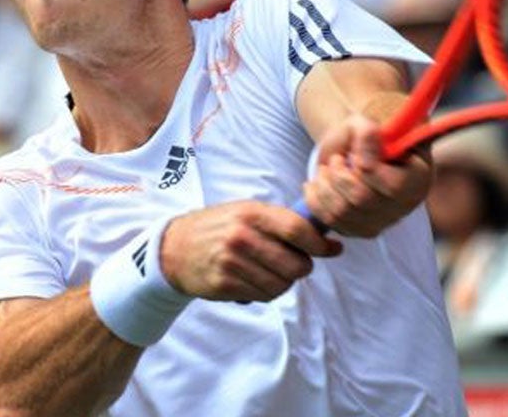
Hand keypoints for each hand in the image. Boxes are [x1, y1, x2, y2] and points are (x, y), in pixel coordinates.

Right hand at [160, 201, 341, 302]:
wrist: (175, 248)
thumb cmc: (219, 227)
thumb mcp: (246, 211)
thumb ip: (281, 220)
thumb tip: (324, 236)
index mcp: (251, 213)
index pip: (297, 229)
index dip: (320, 244)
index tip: (332, 249)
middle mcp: (242, 236)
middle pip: (295, 264)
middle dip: (303, 267)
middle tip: (296, 264)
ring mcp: (232, 263)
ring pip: (282, 285)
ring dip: (284, 282)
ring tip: (272, 272)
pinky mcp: (224, 285)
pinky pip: (263, 297)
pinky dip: (266, 292)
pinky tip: (255, 280)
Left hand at [302, 114, 431, 237]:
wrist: (355, 150)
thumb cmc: (366, 136)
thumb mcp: (367, 123)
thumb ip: (367, 132)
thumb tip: (364, 156)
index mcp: (417, 177)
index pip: (393, 186)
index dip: (367, 169)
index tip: (351, 152)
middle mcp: (404, 205)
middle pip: (363, 200)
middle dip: (339, 175)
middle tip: (335, 159)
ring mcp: (382, 221)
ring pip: (343, 213)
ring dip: (324, 186)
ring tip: (326, 169)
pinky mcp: (359, 230)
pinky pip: (330, 222)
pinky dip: (315, 200)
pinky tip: (318, 183)